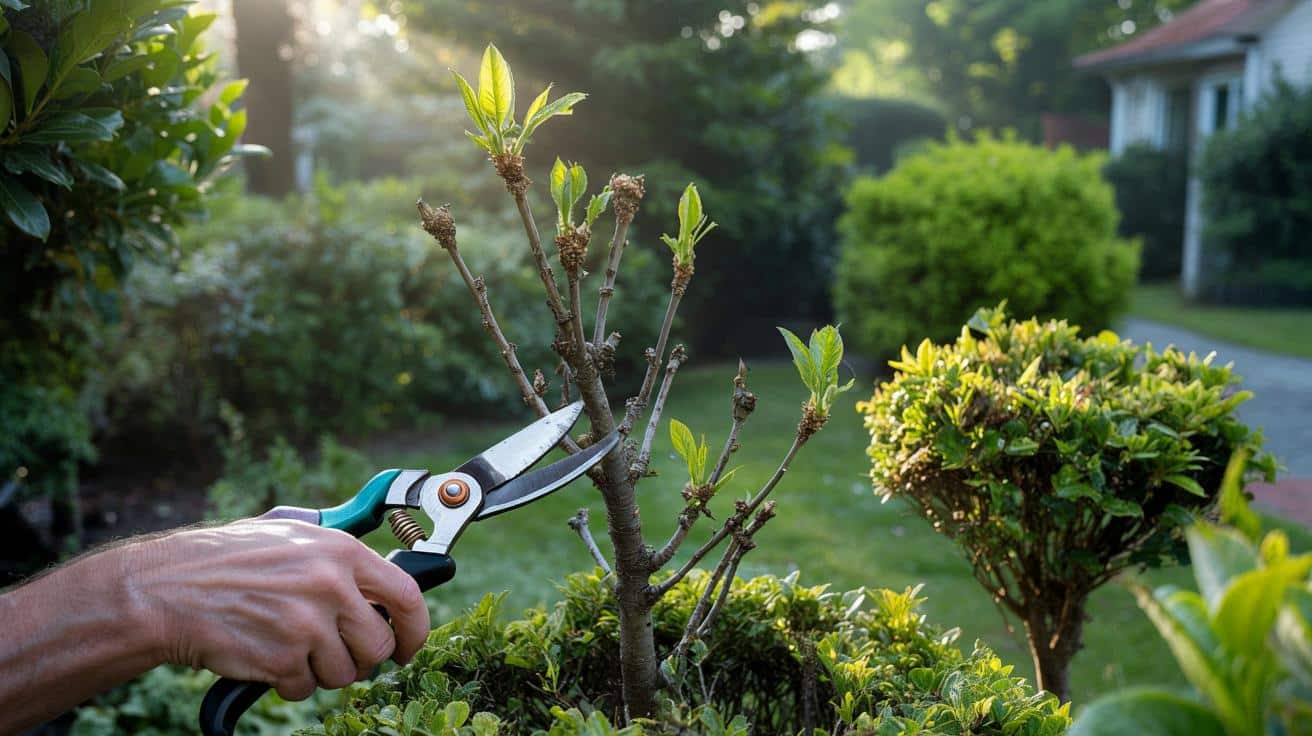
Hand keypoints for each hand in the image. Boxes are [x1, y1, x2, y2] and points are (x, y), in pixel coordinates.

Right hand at [124, 520, 429, 699]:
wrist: (167, 591)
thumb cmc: (226, 561)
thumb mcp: (290, 538)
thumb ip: (337, 560)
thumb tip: (380, 587)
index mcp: (340, 551)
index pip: (406, 594)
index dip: (416, 628)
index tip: (408, 645)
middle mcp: (330, 585)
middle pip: (379, 644)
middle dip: (362, 658)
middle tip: (337, 653)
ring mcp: (307, 624)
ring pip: (346, 672)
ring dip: (323, 670)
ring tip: (291, 647)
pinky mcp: (283, 659)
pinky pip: (307, 687)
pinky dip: (290, 682)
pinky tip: (267, 657)